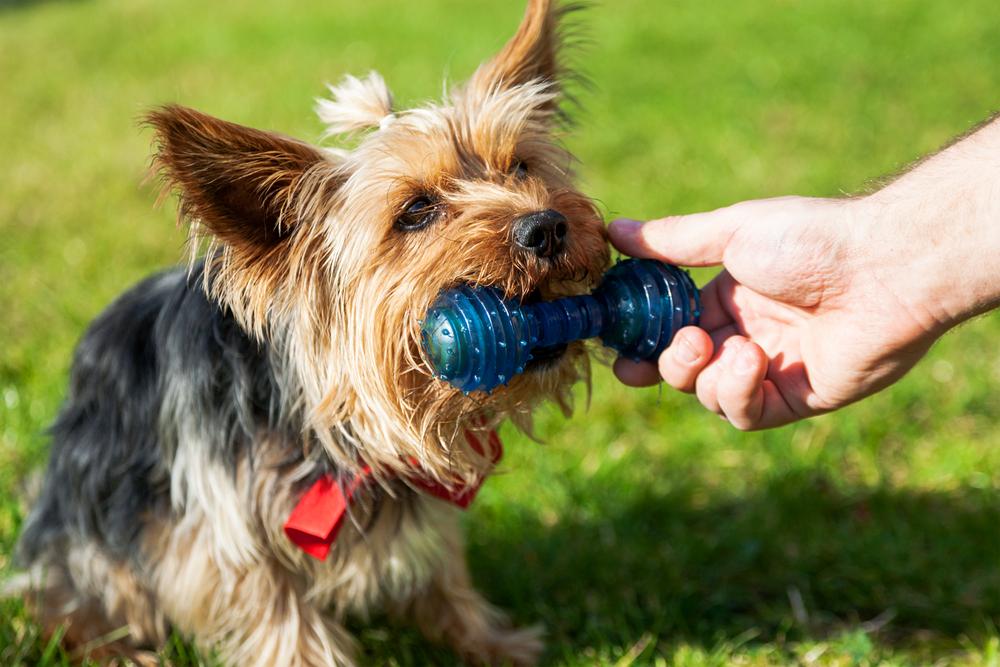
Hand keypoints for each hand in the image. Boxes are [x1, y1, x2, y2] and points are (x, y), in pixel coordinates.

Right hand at [609, 196, 956, 429]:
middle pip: (684, 370)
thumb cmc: (811, 239)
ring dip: (709, 377)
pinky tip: (754, 361)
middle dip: (672, 363)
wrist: (883, 267)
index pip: (670, 330)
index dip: (642, 344)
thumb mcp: (732, 232)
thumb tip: (613, 231)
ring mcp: (771, 369)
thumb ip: (672, 242)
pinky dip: (740, 393)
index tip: (618, 350)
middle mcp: (746, 335)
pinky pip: (748, 414)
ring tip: (735, 346)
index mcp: (728, 299)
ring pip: (711, 396)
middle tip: (689, 344)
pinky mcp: (798, 398)